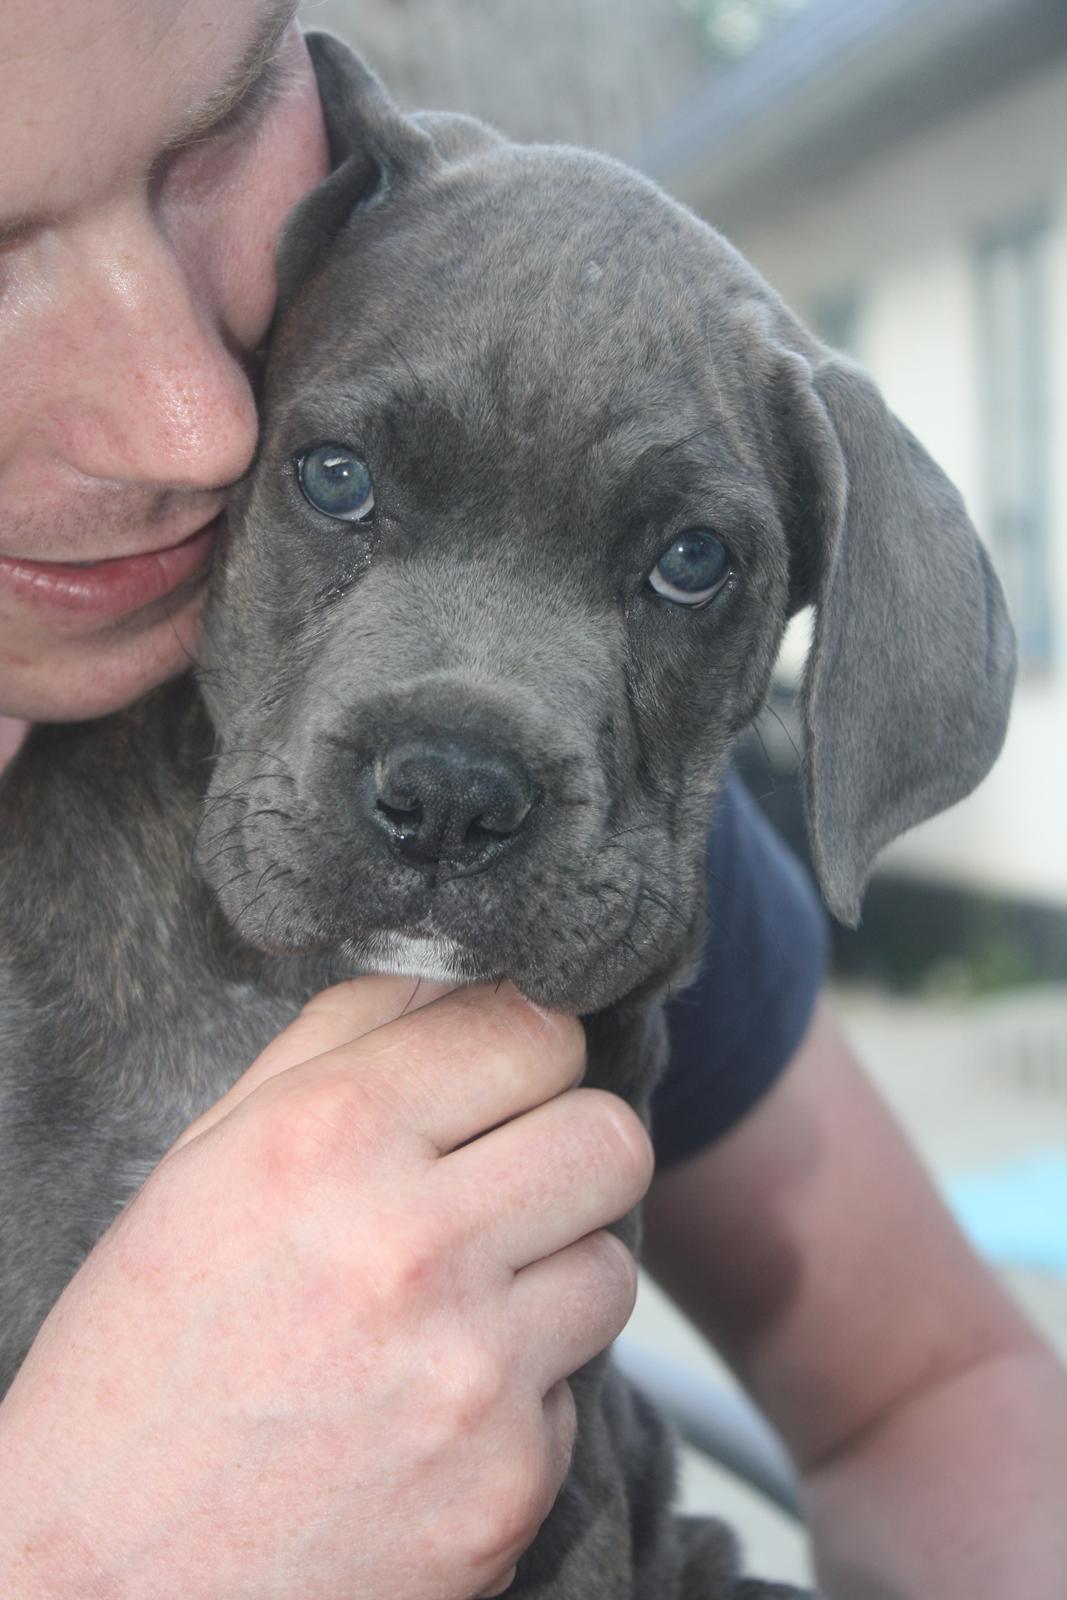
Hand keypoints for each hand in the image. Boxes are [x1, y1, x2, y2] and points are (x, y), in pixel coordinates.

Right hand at [0, 978, 650, 1599]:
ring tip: (457, 1308)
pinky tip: (427, 1409)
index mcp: (326, 1140)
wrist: (98, 1582)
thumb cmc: (141, 1360)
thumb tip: (450, 978)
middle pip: (610, 1137)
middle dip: (568, 1148)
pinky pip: (572, 1393)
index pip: (534, 1030)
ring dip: (552, 1276)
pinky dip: (518, 1396)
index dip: (527, 1051)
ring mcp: (469, 1375)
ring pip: (613, 1265)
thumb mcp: (207, 1165)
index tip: (509, 1077)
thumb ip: (338, 1046)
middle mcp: (411, 1248)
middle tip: (508, 1181)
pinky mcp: (505, 1486)